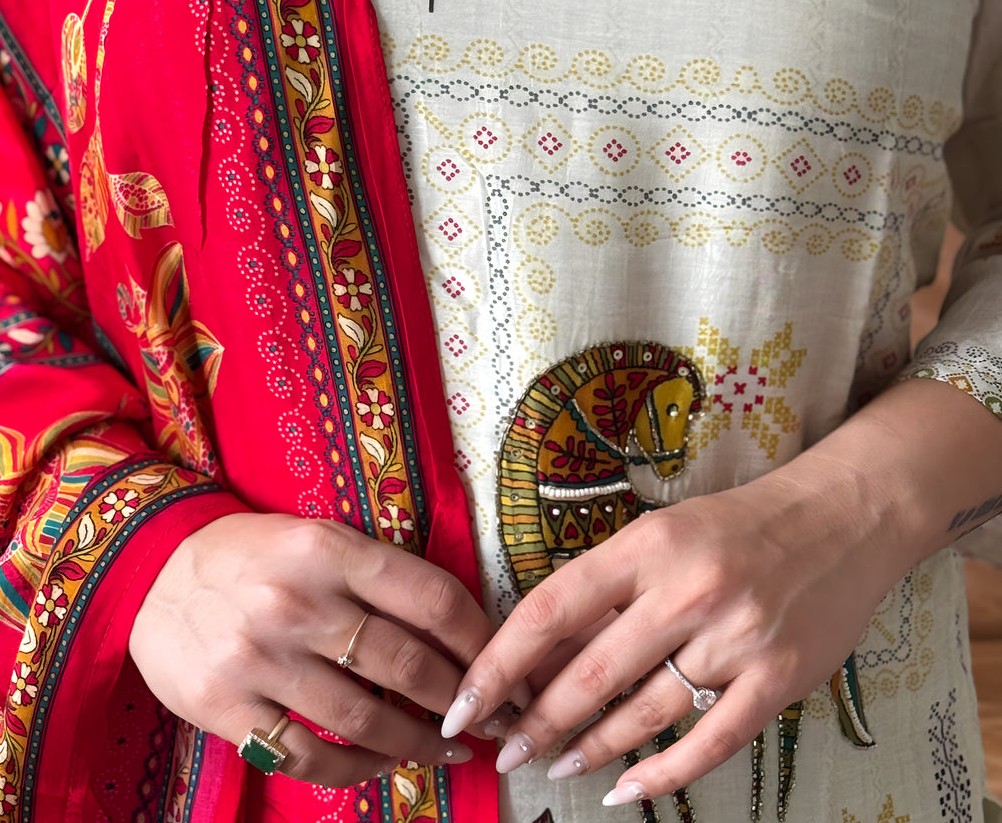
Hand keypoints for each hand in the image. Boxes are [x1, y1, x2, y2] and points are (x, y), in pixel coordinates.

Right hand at [129, 513, 494, 785]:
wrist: (153, 571)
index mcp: (329, 549)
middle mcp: (298, 602)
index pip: (429, 598)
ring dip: (419, 744)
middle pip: (406, 664)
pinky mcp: (227, 706)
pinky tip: (384, 765)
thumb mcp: (318, 538)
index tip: (501, 665)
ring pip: (364, 719)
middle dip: (462, 700)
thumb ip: (378, 576)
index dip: (478, 639)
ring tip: (448, 750)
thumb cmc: (254, 554)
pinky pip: (308, 755)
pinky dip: (357, 768)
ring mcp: (259, 658)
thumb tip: (459, 629)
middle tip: (492, 718)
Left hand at [441, 462, 905, 804]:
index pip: (552, 608)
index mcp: (648, 545)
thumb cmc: (738, 525)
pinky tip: (626, 791)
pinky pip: (709, 744)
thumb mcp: (663, 534)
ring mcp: (735, 639)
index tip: (466, 701)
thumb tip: (541, 654)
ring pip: (643, 713)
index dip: (500, 662)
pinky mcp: (778, 680)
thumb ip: (609, 589)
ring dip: (592, 749)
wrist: (842, 518)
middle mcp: (687, 591)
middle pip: (592, 672)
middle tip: (505, 751)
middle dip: (538, 721)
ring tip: (557, 766)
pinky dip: (662, 776)